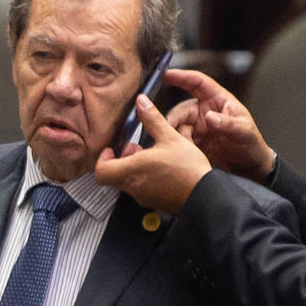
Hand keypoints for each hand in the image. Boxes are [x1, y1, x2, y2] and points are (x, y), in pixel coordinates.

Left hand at [92, 93, 212, 213]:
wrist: (205, 194)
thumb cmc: (187, 169)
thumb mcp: (169, 137)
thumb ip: (152, 119)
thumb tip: (141, 103)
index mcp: (132, 171)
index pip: (100, 172)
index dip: (103, 159)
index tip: (112, 150)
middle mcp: (134, 187)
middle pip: (114, 176)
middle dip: (121, 160)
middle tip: (134, 149)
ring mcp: (144, 197)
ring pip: (128, 182)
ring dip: (134, 168)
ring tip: (151, 155)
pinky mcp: (155, 202)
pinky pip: (142, 190)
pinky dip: (145, 178)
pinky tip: (163, 168)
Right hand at [161, 69, 275, 181]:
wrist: (249, 168)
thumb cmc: (251, 144)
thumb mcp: (243, 132)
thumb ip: (226, 124)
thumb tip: (209, 117)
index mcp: (218, 100)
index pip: (198, 83)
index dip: (182, 77)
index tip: (167, 74)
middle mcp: (205, 110)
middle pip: (183, 108)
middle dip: (174, 117)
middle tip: (169, 127)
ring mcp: (198, 126)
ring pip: (178, 125)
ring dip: (175, 133)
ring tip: (179, 143)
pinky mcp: (193, 142)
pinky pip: (179, 139)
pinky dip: (177, 144)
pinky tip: (181, 151)